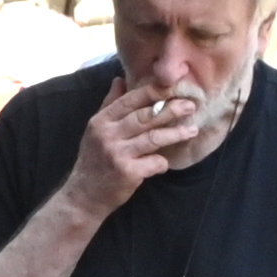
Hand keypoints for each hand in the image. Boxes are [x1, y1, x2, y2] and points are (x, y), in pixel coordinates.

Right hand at [63, 69, 225, 215]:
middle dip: (170, 109)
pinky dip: (162, 162)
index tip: (173, 88)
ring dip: (176, 133)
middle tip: (190, 106)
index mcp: (101, 121)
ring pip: (153, 138)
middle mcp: (108, 135)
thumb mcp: (95, 130)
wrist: (84, 196)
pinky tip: (164, 163)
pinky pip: (154, 162)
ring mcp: (118, 154)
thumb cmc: (93, 161)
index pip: (130, 100)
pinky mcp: (127, 173)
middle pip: (145, 116)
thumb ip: (109, 105)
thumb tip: (120, 79)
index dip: (154, 92)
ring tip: (192, 130)